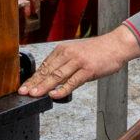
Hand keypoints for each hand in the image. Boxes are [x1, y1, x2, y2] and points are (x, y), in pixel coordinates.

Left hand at [19, 25, 139, 100]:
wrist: (116, 45)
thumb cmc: (98, 51)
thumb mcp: (77, 54)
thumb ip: (65, 65)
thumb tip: (52, 80)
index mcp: (63, 50)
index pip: (45, 65)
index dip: (33, 77)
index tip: (24, 86)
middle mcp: (68, 54)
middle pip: (48, 71)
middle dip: (34, 83)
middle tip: (23, 92)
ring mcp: (78, 61)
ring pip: (57, 76)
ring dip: (44, 86)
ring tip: (34, 94)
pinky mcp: (88, 69)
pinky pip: (72, 81)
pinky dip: (62, 89)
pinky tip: (54, 95)